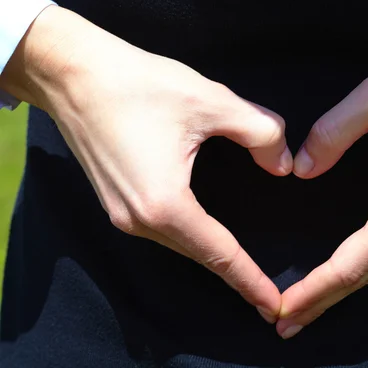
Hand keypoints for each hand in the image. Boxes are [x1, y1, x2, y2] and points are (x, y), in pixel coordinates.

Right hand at [0, 6, 291, 322]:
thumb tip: (284, 163)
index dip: (250, 280)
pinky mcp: (116, 201)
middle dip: (236, 276)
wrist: (72, 72)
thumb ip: (259, 133)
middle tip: (267, 296)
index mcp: (164, 204)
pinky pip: (163, 231)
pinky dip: (192, 238)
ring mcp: (122, 214)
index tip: (273, 306)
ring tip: (245, 269)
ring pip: (180, 245)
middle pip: (200, 255)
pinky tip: (208, 234)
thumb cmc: (137, 84)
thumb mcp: (211, 101)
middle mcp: (139, 220)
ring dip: (213, 257)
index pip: (220, 253)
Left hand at [276, 35, 367, 338]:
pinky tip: (350, 268)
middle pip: (363, 277)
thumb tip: (301, 169)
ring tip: (308, 302)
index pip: (349, 266)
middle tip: (283, 321)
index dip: (312, 290)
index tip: (282, 309)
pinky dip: (366, 267)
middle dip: (321, 300)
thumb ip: (331, 133)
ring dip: (342, 287)